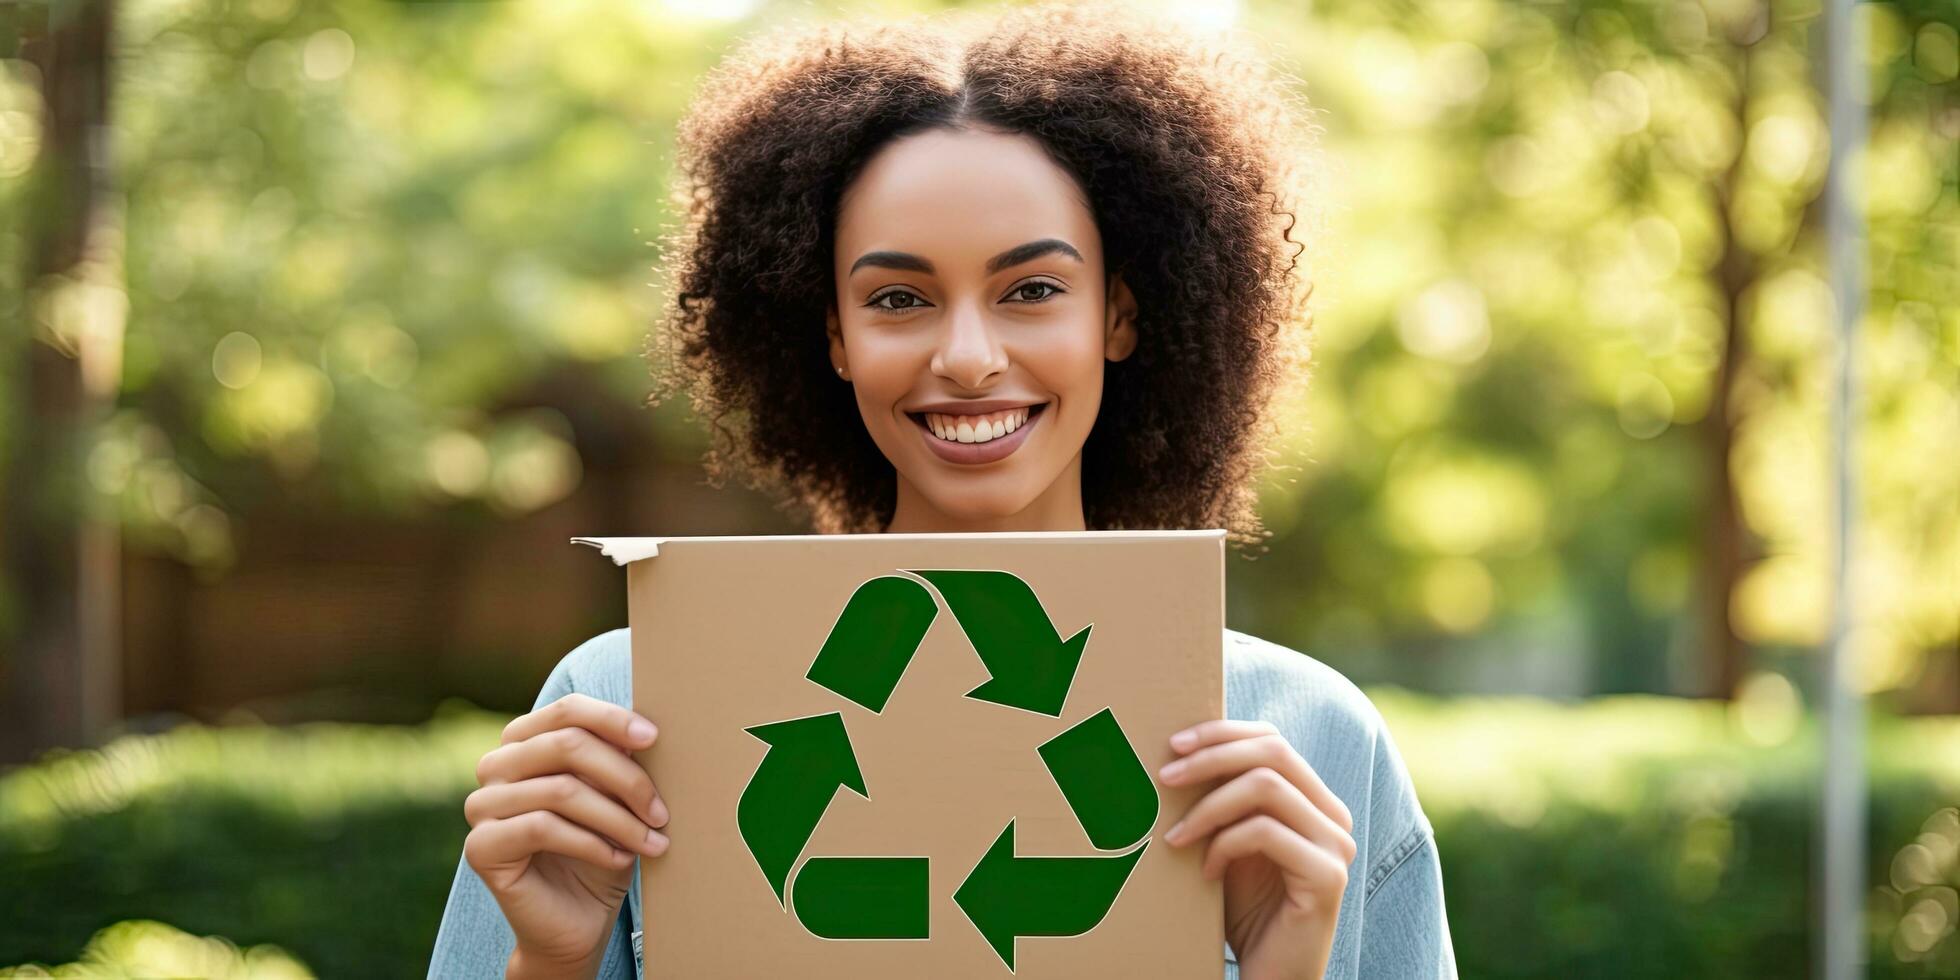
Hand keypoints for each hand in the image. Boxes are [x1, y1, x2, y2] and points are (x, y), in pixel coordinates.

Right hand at [463, 693, 670, 978]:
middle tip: (662, 812)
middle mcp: (495, 767)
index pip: (567, 710)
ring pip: (562, 790)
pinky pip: (543, 828)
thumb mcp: (616, 799)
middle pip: (567, 745)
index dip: (612, 720)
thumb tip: (646, 728)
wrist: (577, 924)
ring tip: (653, 841)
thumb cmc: (602, 852)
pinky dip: (592, 843)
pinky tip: (620, 859)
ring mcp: (481, 806)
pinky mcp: (480, 847)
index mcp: (524, 742)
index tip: (654, 739)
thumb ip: (619, 759)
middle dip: (626, 778)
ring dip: (618, 818)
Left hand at [1158, 720, 1355, 979]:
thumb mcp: (1229, 845)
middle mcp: (1333, 817)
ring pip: (1266, 786)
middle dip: (1211, 756)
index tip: (1175, 743)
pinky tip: (1206, 871)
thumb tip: (1177, 753)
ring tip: (1176, 836)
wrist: (1270, 974)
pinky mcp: (1327, 876)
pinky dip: (1224, 845)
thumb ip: (1223, 802)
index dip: (1223, 732)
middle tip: (1165, 776)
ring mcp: (1336, 845)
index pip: (1273, 740)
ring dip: (1209, 805)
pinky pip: (1264, 833)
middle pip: (1273, 752)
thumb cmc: (1245, 912)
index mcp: (1314, 802)